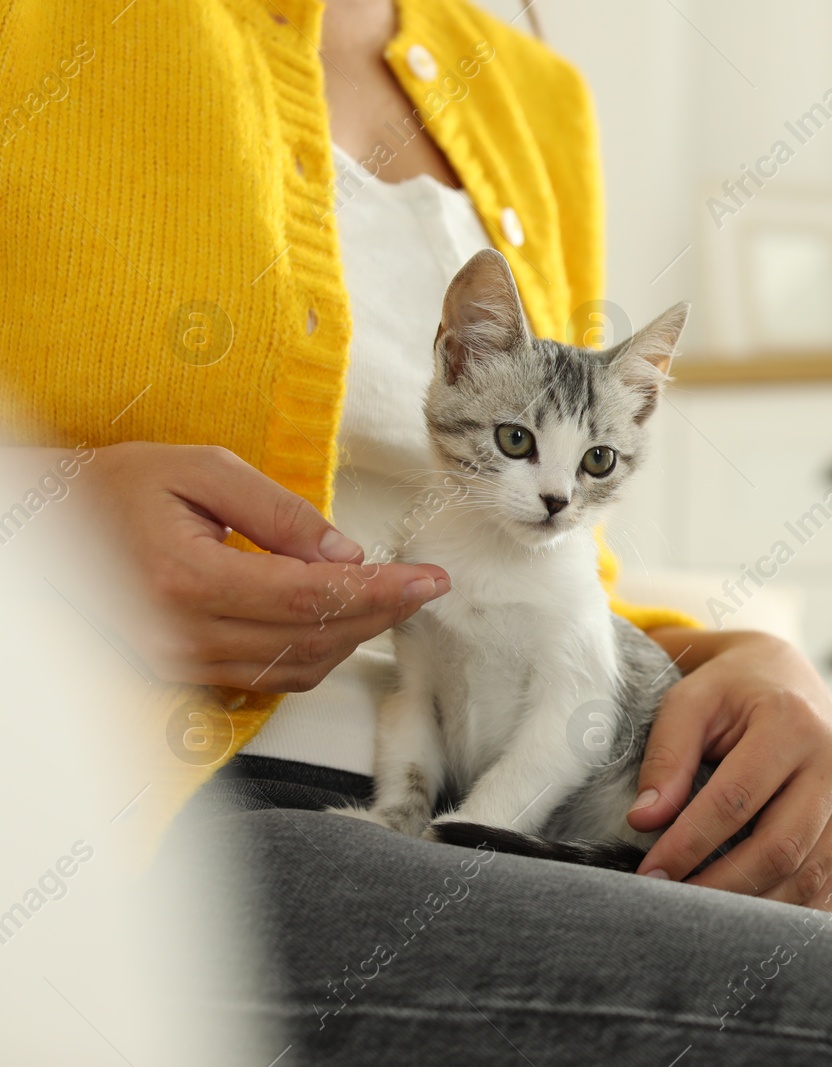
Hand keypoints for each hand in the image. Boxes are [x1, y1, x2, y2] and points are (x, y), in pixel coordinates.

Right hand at [73, 442, 449, 691]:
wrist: (45, 525)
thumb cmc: (121, 486)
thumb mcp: (202, 470)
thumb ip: (280, 513)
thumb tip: (347, 554)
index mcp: (186, 580)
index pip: (310, 598)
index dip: (380, 591)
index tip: (431, 580)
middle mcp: (181, 635)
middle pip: (312, 638)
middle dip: (381, 614)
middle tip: (423, 587)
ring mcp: (178, 663)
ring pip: (297, 667)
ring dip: (354, 637)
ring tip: (391, 598)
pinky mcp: (179, 674)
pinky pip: (268, 678)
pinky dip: (315, 653)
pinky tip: (340, 620)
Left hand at [628, 629, 831, 908]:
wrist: (789, 677)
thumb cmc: (732, 690)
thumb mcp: (690, 702)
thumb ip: (667, 757)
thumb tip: (645, 820)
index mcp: (793, 722)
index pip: (736, 800)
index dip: (689, 843)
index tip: (650, 874)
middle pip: (781, 847)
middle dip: (722, 886)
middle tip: (673, 905)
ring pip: (810, 874)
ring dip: (754, 906)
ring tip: (706, 917)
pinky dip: (791, 909)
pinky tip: (749, 915)